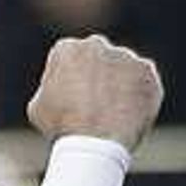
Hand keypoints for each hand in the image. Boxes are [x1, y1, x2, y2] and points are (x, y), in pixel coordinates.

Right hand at [28, 34, 165, 151]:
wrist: (95, 141)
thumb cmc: (63, 128)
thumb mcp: (39, 107)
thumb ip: (50, 88)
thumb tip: (59, 87)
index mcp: (67, 48)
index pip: (73, 61)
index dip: (75, 83)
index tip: (79, 102)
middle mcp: (97, 44)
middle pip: (100, 60)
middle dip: (101, 78)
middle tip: (101, 106)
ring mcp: (124, 56)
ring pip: (124, 70)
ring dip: (123, 86)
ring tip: (117, 116)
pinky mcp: (146, 70)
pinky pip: (145, 82)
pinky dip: (141, 96)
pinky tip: (132, 115)